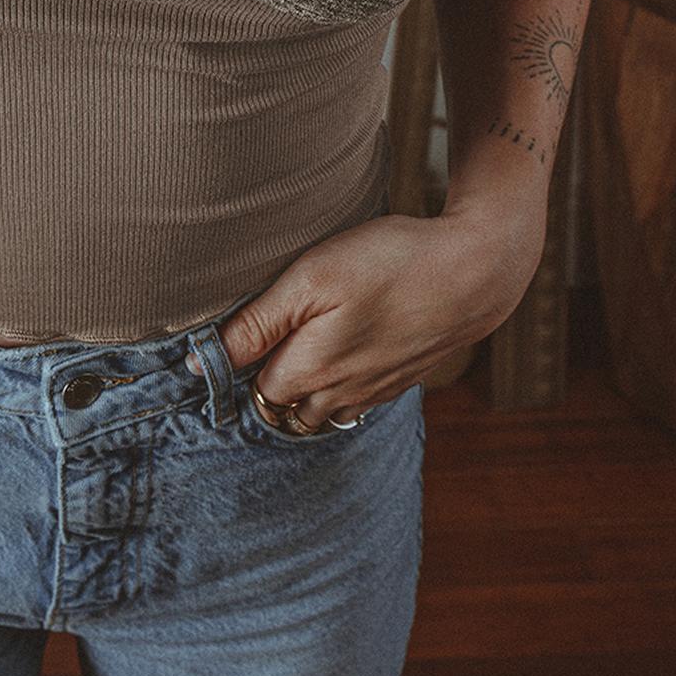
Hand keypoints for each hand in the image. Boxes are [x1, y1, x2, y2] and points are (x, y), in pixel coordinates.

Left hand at [193, 202, 545, 429]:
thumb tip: (200, 362)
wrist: (474, 272)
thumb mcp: (311, 278)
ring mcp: (372, 392)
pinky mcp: (398, 381)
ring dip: (301, 391)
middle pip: (282, 408)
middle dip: (265, 382)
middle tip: (261, 337)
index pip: (250, 388)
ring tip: (296, 346)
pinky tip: (340, 351)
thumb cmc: (389, 263)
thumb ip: (256, 324)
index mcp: (309, 371)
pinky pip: (353, 402)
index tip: (230, 335)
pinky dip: (337, 387)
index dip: (234, 364)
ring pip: (318, 411)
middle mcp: (339, 394)